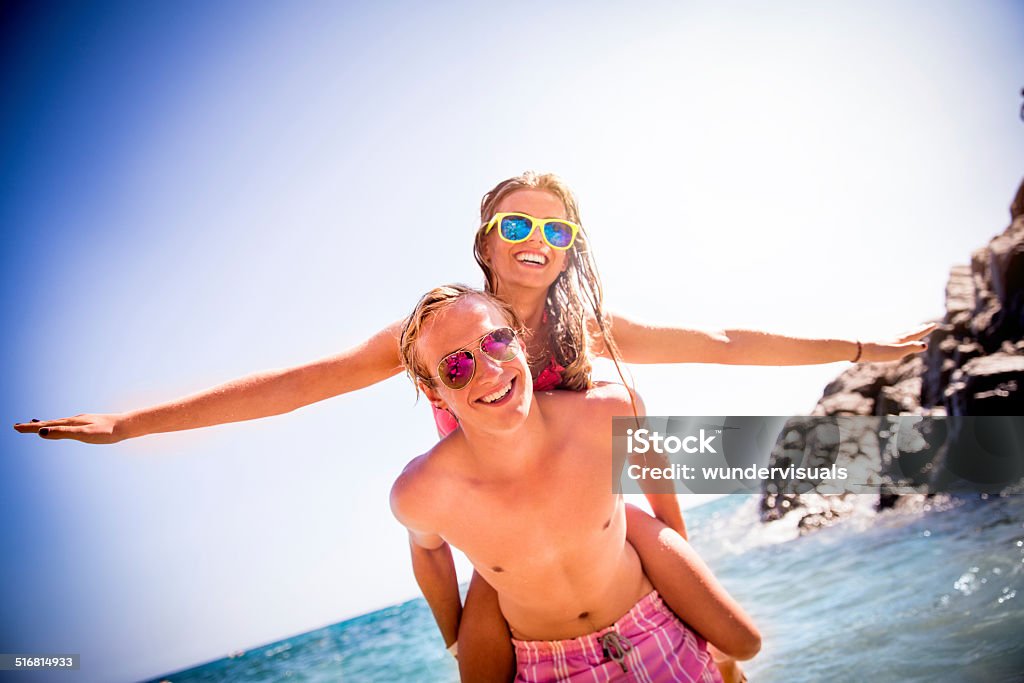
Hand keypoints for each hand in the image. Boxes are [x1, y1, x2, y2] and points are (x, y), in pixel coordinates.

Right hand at [13, 413, 127, 443]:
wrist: (127, 426)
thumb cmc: (107, 432)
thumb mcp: (83, 434)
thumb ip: (63, 433)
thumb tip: (41, 432)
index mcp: (71, 423)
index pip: (46, 426)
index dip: (30, 428)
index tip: (14, 427)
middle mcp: (74, 420)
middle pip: (50, 423)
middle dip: (33, 426)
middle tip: (16, 426)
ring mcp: (82, 421)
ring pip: (59, 423)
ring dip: (45, 425)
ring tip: (35, 425)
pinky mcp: (89, 424)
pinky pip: (70, 424)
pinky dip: (60, 425)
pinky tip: (62, 426)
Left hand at [859, 323, 935, 362]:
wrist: (859, 349)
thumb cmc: (879, 352)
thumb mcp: (898, 352)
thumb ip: (911, 348)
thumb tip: (925, 345)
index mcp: (900, 340)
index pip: (916, 334)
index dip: (925, 330)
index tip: (934, 324)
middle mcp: (894, 339)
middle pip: (909, 333)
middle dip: (919, 329)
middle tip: (927, 324)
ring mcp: (886, 341)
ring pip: (901, 336)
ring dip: (909, 333)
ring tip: (912, 332)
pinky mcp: (878, 345)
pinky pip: (892, 340)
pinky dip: (897, 339)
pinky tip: (893, 342)